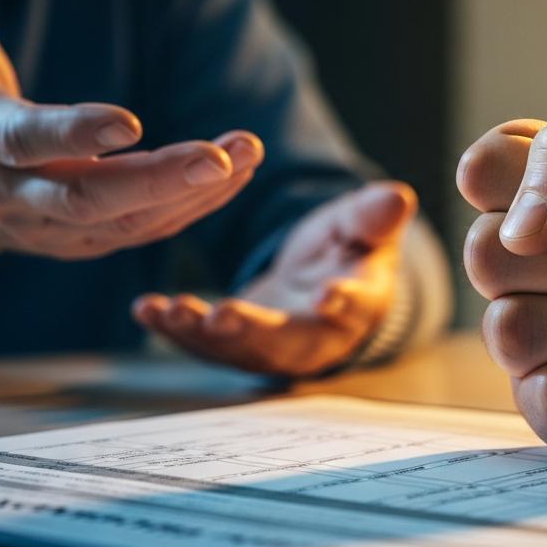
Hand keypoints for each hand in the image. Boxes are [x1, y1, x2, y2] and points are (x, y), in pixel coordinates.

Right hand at [0, 0, 262, 288]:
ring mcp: (49, 226)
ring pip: (125, 221)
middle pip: (85, 197)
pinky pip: (143, 231)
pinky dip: (193, 207)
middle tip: (221, 156)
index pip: (20, 140)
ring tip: (249, 152)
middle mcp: (10, 192)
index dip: (73, 134)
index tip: (130, 122)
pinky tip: (238, 173)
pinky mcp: (82, 242)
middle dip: (156, 179)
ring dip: (192, 193)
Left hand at [132, 181, 416, 376]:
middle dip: (252, 331)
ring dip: (201, 334)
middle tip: (223, 315)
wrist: (323, 286)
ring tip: (171, 309)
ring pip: (237, 349)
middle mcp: (313, 336)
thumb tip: (399, 197)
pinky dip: (173, 328)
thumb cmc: (348, 252)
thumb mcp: (363, 227)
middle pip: (285, 342)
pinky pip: (203, 344)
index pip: (354, 307)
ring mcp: (270, 347)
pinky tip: (147, 309)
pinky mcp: (234, 345)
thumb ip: (374, 216)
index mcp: (356, 304)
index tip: (329, 296)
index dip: (344, 303)